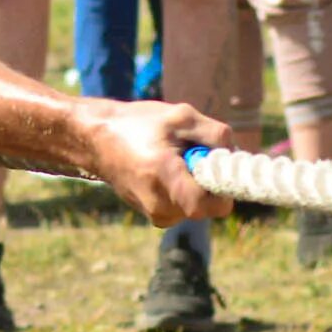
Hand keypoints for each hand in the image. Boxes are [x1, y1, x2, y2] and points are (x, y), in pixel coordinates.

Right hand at [80, 99, 233, 225]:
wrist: (95, 139)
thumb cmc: (138, 124)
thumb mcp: (181, 116)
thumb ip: (216, 135)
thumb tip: (236, 156)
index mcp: (167, 181)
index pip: (216, 206)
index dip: (223, 184)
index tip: (214, 162)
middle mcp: (161, 207)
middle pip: (208, 206)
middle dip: (207, 181)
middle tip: (189, 153)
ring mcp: (155, 215)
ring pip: (196, 206)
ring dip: (194, 184)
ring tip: (172, 158)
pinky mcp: (153, 215)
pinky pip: (183, 205)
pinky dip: (182, 188)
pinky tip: (164, 168)